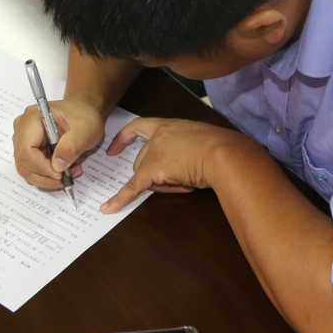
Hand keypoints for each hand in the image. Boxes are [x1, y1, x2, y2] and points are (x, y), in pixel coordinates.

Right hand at [12, 97, 107, 190]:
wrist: (84, 113)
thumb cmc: (84, 116)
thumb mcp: (85, 128)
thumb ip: (72, 145)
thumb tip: (57, 166)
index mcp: (32, 118)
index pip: (25, 151)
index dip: (41, 167)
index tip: (60, 174)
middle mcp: (22, 130)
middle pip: (24, 164)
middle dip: (46, 177)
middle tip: (68, 177)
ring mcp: (24, 141)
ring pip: (28, 171)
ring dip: (48, 179)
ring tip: (72, 171)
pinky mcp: (30, 152)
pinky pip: (34, 171)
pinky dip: (49, 176)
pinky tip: (66, 170)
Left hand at [101, 117, 250, 213]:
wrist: (224, 154)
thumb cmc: (221, 149)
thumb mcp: (200, 143)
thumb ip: (185, 149)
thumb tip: (180, 169)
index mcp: (170, 125)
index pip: (140, 126)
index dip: (124, 137)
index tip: (113, 149)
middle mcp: (159, 134)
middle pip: (142, 160)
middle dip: (156, 175)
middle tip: (181, 180)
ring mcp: (154, 151)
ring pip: (145, 175)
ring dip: (161, 184)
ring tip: (187, 182)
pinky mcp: (153, 169)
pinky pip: (133, 187)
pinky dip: (120, 199)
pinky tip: (108, 208)